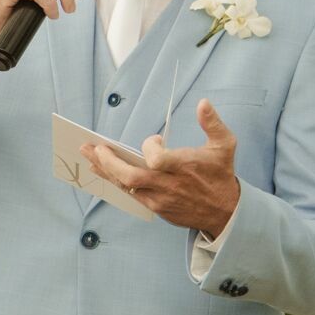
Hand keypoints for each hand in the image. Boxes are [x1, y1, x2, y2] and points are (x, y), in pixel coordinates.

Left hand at [83, 99, 240, 235]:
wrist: (225, 212)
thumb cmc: (221, 174)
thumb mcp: (225, 145)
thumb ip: (213, 123)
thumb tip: (203, 103)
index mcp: (184, 167)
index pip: (156, 158)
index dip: (150, 146)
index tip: (156, 139)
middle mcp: (170, 185)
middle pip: (132, 177)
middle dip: (109, 162)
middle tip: (93, 148)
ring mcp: (161, 199)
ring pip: (126, 187)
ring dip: (106, 171)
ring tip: (89, 156)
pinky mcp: (157, 208)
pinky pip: (130, 195)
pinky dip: (115, 182)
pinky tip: (102, 171)